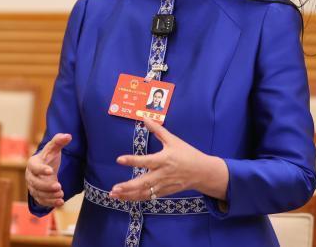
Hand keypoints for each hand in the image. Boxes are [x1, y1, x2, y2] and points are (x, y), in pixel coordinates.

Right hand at [25, 133, 71, 207]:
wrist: (45, 170)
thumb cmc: (49, 158)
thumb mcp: (53, 149)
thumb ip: (59, 141)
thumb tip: (68, 136)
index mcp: (33, 163)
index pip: (35, 167)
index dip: (41, 169)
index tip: (51, 171)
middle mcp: (30, 176)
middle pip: (35, 183)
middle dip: (46, 186)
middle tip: (59, 186)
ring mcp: (33, 187)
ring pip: (39, 194)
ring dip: (50, 195)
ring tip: (61, 193)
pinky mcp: (38, 196)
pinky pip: (42, 201)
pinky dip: (51, 203)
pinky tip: (61, 202)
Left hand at [109, 119, 227, 200]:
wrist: (202, 172)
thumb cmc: (187, 154)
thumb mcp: (173, 140)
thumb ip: (157, 130)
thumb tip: (144, 117)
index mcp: (164, 160)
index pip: (146, 161)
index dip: (132, 160)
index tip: (119, 159)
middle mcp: (162, 174)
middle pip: (143, 183)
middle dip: (128, 187)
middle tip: (114, 189)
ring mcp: (163, 185)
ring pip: (144, 193)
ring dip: (128, 195)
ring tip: (114, 195)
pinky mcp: (165, 192)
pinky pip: (149, 197)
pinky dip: (136, 198)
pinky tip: (125, 198)